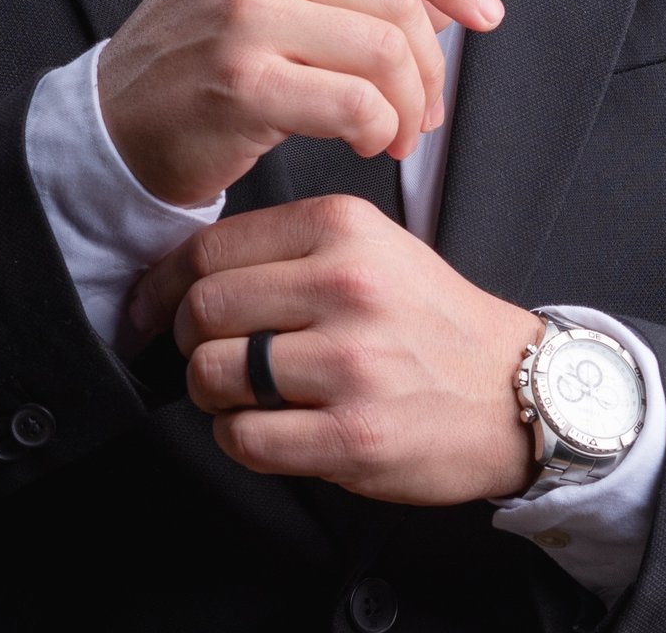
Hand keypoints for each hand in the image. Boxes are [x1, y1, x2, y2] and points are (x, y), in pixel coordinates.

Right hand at [98, 0, 503, 206]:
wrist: (112, 122)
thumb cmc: (197, 58)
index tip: (483, 15)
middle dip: (431, 63)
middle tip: (426, 110)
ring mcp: (244, 14)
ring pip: (385, 49)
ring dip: (410, 104)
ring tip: (396, 133)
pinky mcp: (243, 82)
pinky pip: (354, 102)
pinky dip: (378, 128)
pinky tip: (365, 141)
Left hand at [128, 193, 543, 505]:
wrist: (515, 390)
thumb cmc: (433, 320)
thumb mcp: (374, 246)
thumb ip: (292, 247)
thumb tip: (190, 272)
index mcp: (343, 228)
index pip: (211, 247)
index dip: (163, 284)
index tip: (150, 306)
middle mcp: (346, 286)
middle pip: (204, 309)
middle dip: (185, 340)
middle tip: (202, 354)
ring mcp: (351, 363)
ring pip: (215, 374)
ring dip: (210, 393)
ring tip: (238, 393)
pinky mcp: (354, 434)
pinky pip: (247, 438)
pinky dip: (239, 438)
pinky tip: (266, 428)